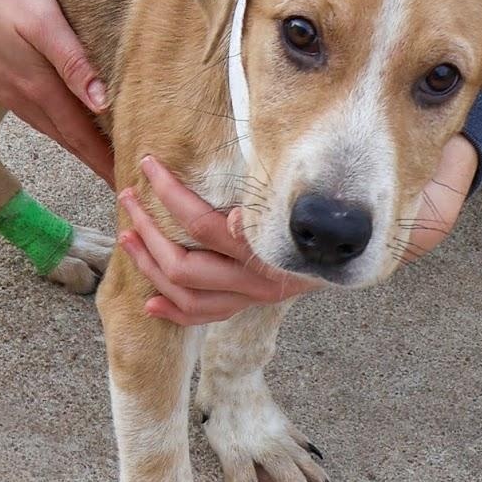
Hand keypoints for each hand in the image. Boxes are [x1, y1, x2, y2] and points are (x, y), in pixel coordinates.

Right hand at [0, 0, 114, 185]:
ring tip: (86, 151)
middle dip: (89, 157)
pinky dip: (40, 118)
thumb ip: (72, 61)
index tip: (122, 182)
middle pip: (61, 134)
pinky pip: (16, 105)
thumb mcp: (41, 18)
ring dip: (65, 139)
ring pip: (38, 121)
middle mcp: (14, 93)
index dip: (102, 160)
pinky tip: (44, 113)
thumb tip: (102, 104)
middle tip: (114, 176)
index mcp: (35, 84)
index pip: (78, 133)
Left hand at [118, 155, 318, 325]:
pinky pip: (203, 317)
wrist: (353, 251)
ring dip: (148, 265)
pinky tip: (149, 304)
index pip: (202, 224)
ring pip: (185, 295)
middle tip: (128, 195)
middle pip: (183, 265)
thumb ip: (268, 205)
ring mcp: (248, 299)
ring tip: (127, 236)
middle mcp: (254, 282)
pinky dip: (173, 313)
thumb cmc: (322, 212)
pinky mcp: (245, 307)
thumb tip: (236, 221)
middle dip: (148, 228)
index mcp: (264, 250)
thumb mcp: (297, 199)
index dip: (169, 192)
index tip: (147, 164)